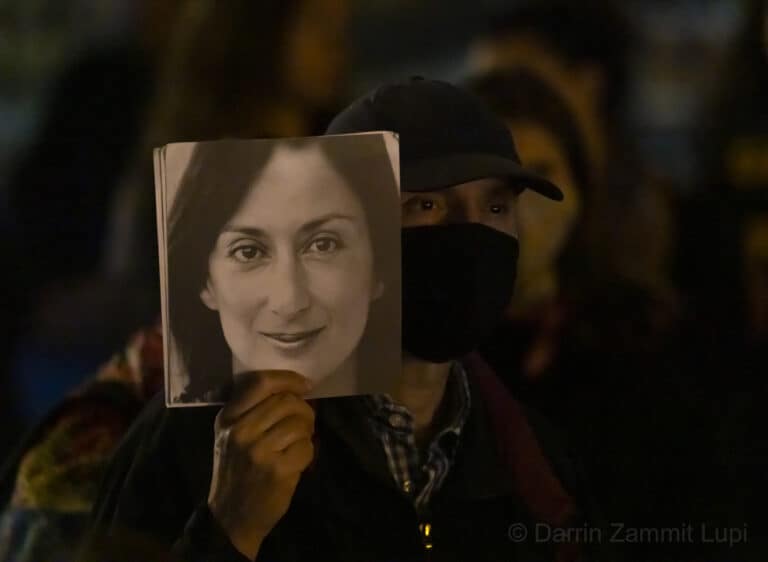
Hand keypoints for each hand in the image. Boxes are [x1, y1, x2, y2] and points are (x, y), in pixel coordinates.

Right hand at [207, 370, 314, 558]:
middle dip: (304, 410)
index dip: (288, 379)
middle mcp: (240, 431)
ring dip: (307, 433)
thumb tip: (296, 390)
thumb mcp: (232, 435)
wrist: (230, 518)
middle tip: (304, 423)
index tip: (304, 385)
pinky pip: (306, 447)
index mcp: (228, 417)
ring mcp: (258, 451)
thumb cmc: (236, 472)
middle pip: (287, 401)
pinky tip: (296, 462)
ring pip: (299, 423)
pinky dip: (308, 453)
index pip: (261, 382)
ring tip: (298, 443)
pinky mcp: (276, 471)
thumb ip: (255, 410)